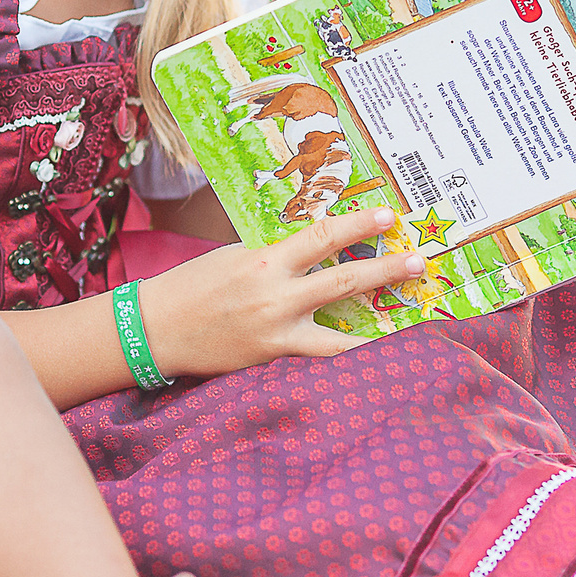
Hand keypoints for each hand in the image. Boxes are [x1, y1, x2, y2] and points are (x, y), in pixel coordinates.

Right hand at [136, 207, 425, 380]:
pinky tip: (373, 355)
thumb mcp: (235, 255)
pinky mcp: (273, 359)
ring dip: (379, 323)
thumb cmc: (194, 284)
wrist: (156, 328)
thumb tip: (317, 244)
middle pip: (344, 280)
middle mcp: (276, 296)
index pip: (322, 236)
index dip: (358, 226)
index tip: (387, 217)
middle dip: (386, 269)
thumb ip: (276, 252)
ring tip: (411, 320)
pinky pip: (320, 356)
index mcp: (265, 261)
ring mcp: (277, 332)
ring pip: (341, 333)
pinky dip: (347, 354)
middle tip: (419, 260)